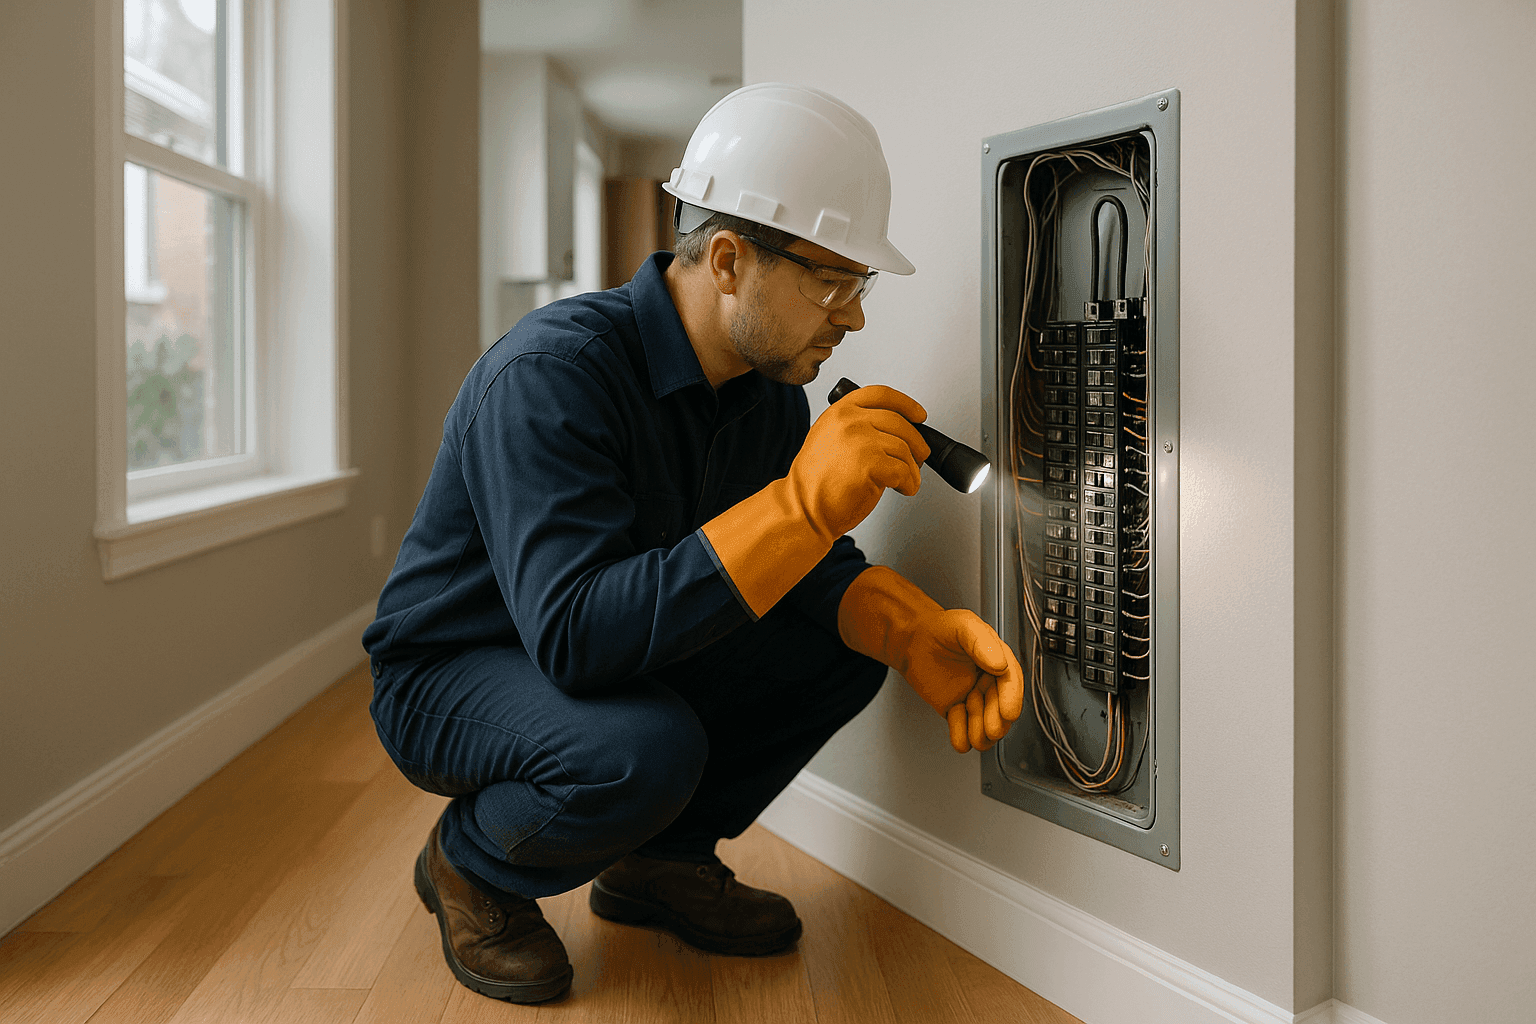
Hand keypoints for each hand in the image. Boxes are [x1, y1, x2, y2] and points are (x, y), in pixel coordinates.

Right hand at [792, 385, 929, 540]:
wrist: (804, 508)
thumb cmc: (816, 482)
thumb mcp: (831, 439)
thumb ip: (858, 428)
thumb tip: (892, 432)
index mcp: (840, 411)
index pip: (882, 395)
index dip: (906, 404)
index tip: (919, 415)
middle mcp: (850, 421)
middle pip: (900, 422)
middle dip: (916, 443)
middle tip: (919, 457)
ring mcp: (860, 440)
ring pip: (904, 448)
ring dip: (912, 469)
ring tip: (907, 480)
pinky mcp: (871, 463)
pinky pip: (903, 470)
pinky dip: (909, 483)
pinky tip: (903, 488)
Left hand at [903, 609, 1024, 752]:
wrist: (911, 640)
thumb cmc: (939, 628)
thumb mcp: (963, 624)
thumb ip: (981, 641)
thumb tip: (1000, 663)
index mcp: (996, 659)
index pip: (1010, 681)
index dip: (1012, 698)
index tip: (1009, 712)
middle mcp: (987, 680)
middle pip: (999, 706)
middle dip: (996, 720)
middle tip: (992, 729)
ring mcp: (971, 696)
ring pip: (982, 721)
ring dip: (981, 733)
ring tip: (976, 738)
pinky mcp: (954, 708)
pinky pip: (960, 726)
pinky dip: (961, 737)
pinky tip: (960, 741)